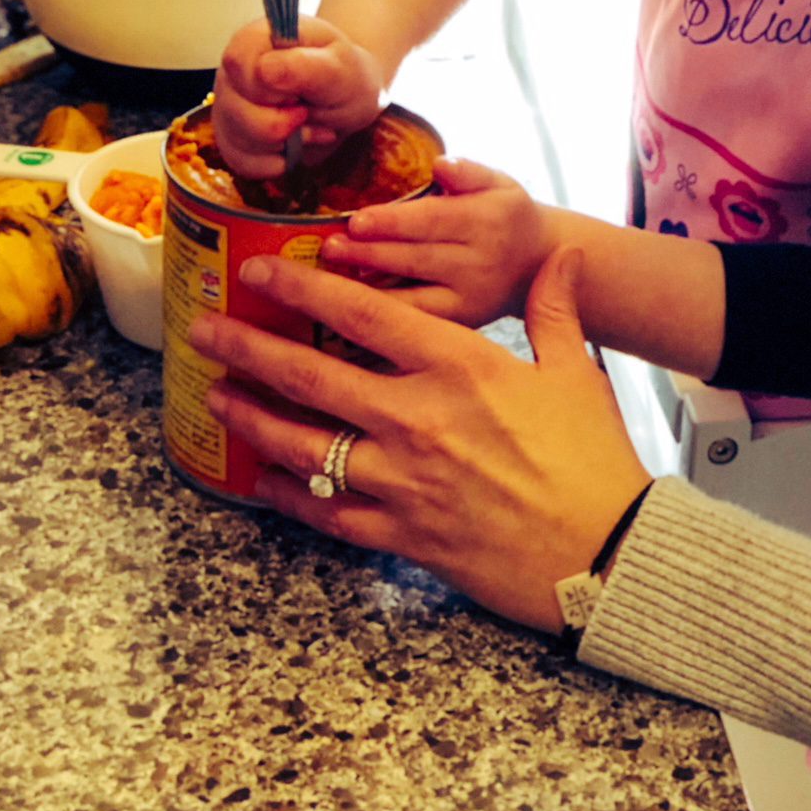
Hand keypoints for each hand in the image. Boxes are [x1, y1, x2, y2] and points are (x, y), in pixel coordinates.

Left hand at [189, 246, 652, 631]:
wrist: (605, 552)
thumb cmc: (594, 458)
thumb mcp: (576, 370)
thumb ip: (554, 309)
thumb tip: (561, 258)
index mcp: (460, 367)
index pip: (364, 315)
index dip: (305, 288)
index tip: (262, 271)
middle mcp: (419, 419)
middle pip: (313, 376)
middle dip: (250, 349)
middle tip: (205, 330)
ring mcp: (404, 481)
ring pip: (305, 445)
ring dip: (254, 418)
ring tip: (218, 397)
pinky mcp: (402, 534)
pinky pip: (328, 512)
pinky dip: (290, 495)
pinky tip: (261, 480)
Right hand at [213, 15, 385, 177]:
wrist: (348, 100)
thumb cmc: (344, 77)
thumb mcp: (340, 69)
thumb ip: (305, 67)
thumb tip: (264, 70)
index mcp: (255, 39)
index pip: (238, 63)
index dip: (270, 87)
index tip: (299, 91)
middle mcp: (234, 71)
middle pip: (235, 109)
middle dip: (282, 122)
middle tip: (308, 110)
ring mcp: (229, 104)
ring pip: (237, 139)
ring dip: (282, 143)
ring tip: (306, 126)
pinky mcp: (231, 136)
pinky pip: (240, 162)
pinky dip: (274, 162)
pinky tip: (294, 146)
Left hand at [321, 158, 556, 325]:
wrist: (540, 264)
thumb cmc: (508, 216)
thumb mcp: (501, 185)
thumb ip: (470, 172)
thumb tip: (439, 164)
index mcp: (489, 220)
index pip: (433, 220)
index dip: (392, 222)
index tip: (355, 221)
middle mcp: (480, 262)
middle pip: (417, 258)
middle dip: (370, 254)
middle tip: (329, 248)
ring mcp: (471, 298)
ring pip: (414, 296)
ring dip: (369, 288)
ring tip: (329, 279)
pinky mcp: (462, 324)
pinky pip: (417, 322)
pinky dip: (384, 318)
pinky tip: (349, 310)